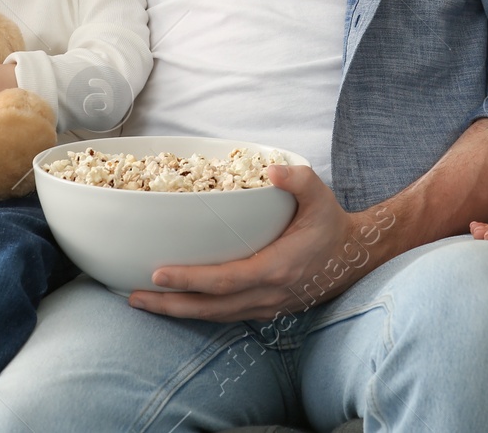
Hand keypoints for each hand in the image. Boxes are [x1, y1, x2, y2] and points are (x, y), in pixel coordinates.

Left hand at [128, 165, 395, 321]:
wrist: (354, 257)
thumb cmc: (330, 223)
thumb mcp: (319, 194)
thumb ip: (297, 179)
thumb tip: (269, 170)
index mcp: (277, 268)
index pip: (225, 279)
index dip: (190, 280)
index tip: (158, 274)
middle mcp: (269, 294)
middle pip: (211, 307)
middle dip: (171, 305)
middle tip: (134, 297)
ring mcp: (267, 306)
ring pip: (216, 316)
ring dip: (179, 312)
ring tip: (145, 302)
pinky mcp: (265, 309)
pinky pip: (225, 316)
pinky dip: (198, 312)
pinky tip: (176, 304)